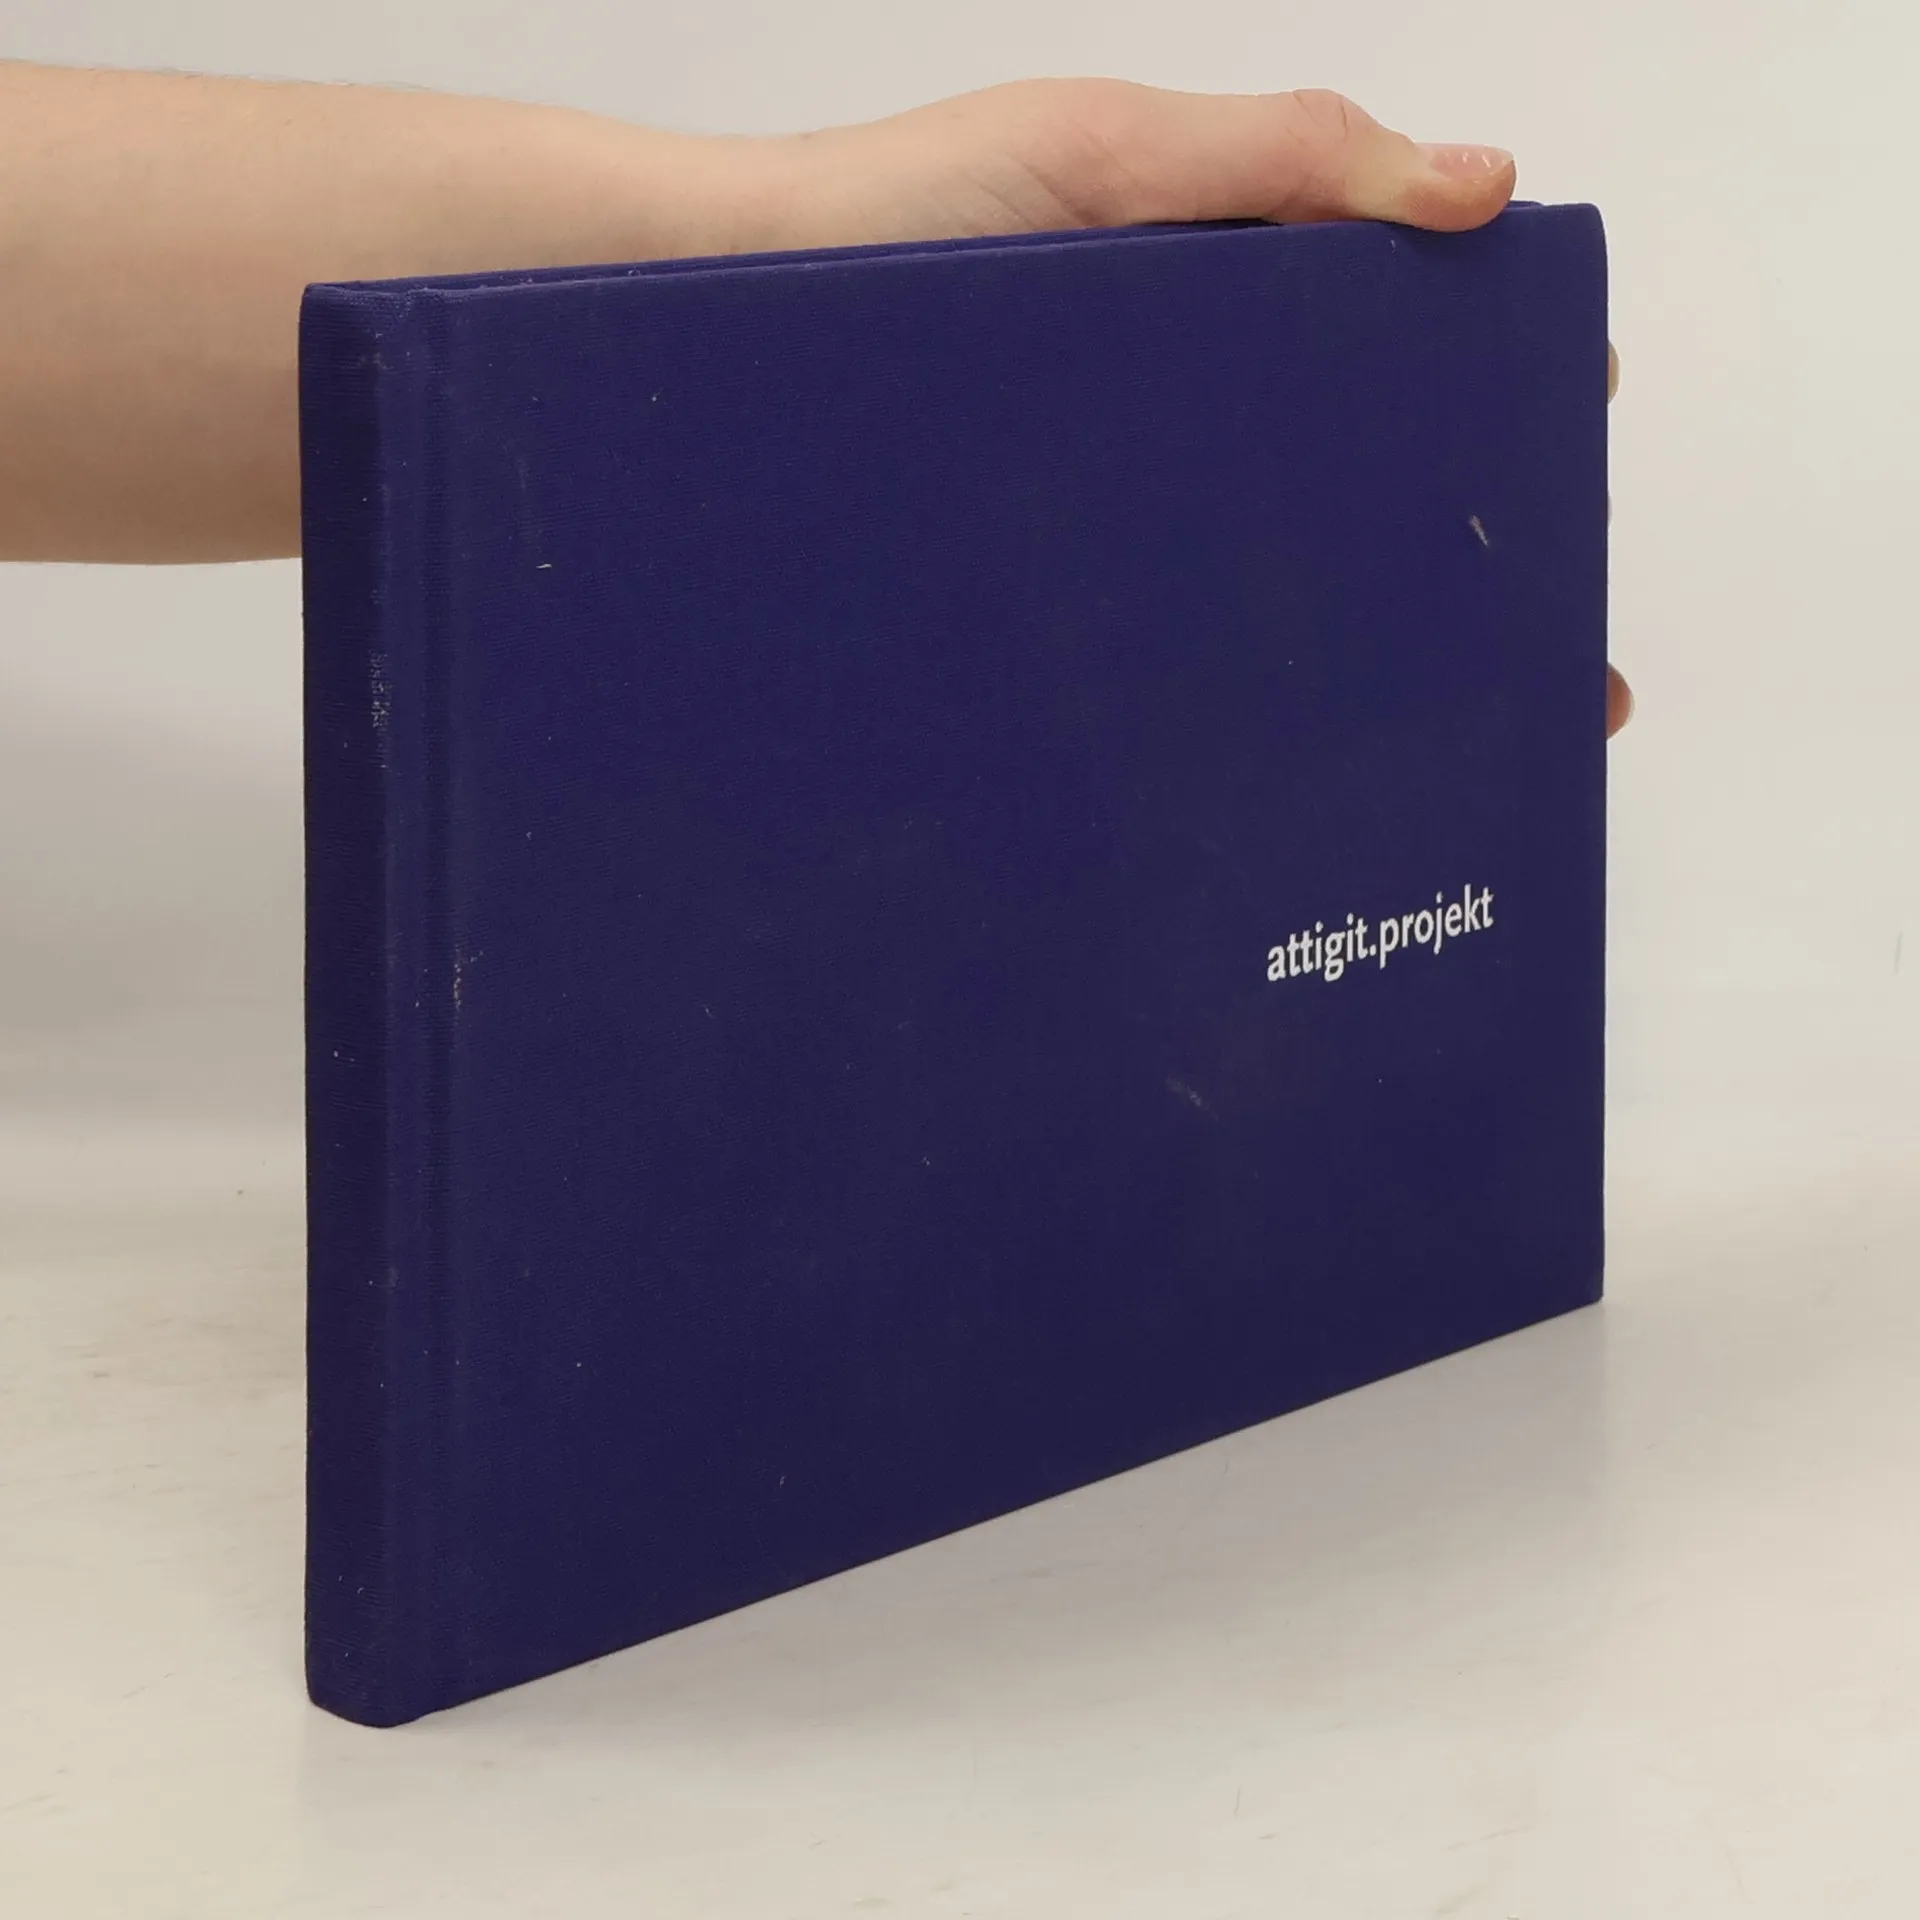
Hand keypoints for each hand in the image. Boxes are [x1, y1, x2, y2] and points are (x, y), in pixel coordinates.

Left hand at [761, 81, 1632, 737]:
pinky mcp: (1046, 580)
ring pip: (1272, 582)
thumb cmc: (893, 221)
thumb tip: (1484, 191)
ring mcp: (1115, 504)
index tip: (1565, 465)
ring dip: (1363, 656)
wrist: (707, 325)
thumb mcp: (1098, 156)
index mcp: (1219, 293)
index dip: (1490, 404)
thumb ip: (1285, 157)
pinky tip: (1286, 752)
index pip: (1393, 348)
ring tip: (1443, 746)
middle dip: (1459, 574)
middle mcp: (1179, 412)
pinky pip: (1163, 633)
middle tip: (1549, 673)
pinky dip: (1235, 684)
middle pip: (1354, 489)